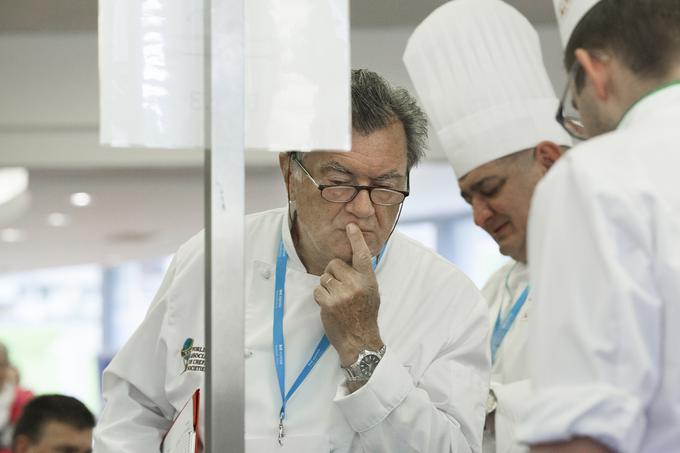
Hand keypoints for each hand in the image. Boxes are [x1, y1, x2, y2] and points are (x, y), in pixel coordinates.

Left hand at [314, 223, 383, 366]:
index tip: (351, 226)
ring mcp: (342, 294)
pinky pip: (318, 290)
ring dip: (326, 286)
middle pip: (334, 264)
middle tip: (339, 287)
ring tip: (336, 299)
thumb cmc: (365, 316)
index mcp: (368, 280)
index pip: (362, 255)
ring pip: (324, 277)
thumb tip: (350, 261)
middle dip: (333, 273)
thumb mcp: (371, 293)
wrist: (360, 341)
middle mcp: (356, 284)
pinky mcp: (329, 303)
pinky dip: (321, 297)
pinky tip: (329, 306)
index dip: (356, 239)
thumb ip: (362, 277)